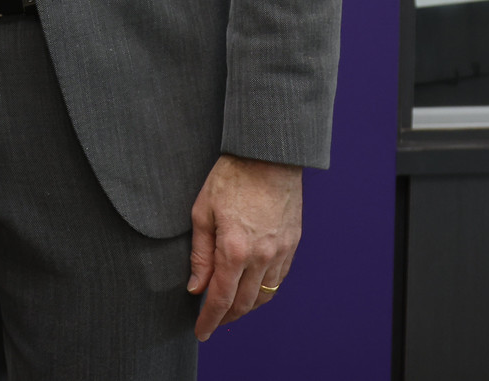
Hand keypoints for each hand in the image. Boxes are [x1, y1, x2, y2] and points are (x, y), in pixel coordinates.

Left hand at [186, 153, 302, 340]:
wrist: (268, 156)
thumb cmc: (231, 178)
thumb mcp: (202, 212)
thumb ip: (200, 254)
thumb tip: (196, 287)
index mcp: (234, 249)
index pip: (220, 298)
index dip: (209, 319)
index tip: (201, 332)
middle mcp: (261, 257)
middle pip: (244, 303)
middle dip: (226, 318)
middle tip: (212, 322)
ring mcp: (280, 252)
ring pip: (264, 296)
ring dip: (246, 308)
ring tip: (230, 309)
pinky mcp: (292, 245)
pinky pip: (278, 279)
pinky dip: (264, 291)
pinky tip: (252, 289)